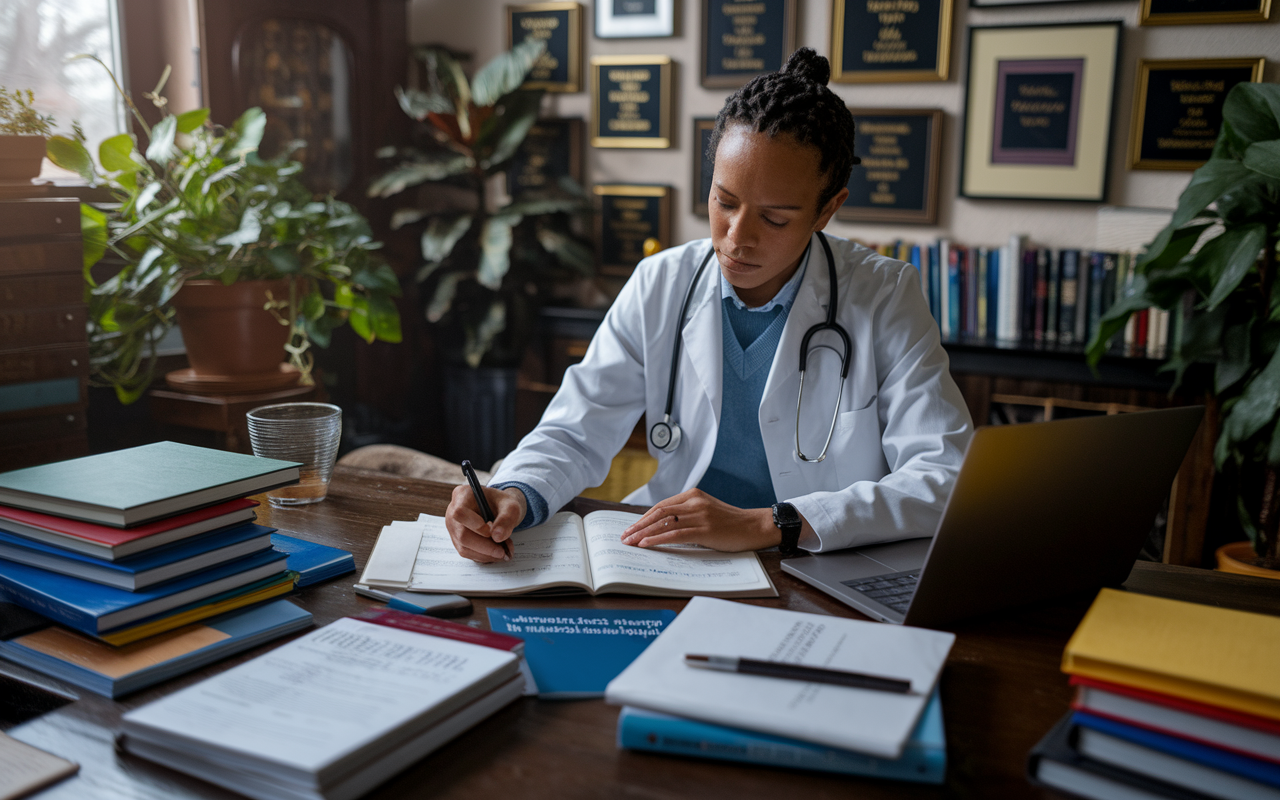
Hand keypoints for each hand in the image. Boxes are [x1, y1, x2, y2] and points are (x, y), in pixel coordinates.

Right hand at [445, 484, 526, 562]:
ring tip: (503, 552)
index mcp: (463, 495)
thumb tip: (497, 536)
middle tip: (502, 552)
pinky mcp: (458, 540)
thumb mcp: (510, 506)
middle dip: (484, 546)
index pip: (460, 513)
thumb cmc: (502, 504)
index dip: (475, 525)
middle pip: (462, 534)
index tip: (492, 532)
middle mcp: (452, 512)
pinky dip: (483, 556)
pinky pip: (467, 552)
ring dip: (485, 554)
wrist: (500, 508)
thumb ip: (507, 518)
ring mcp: (453, 527)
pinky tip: (495, 553)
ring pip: (464, 547)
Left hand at [619, 488, 782, 551]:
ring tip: (630, 542)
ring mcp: (700, 515)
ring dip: (643, 533)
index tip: (631, 527)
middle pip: (658, 513)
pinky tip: (646, 544)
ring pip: (664, 523)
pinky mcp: (705, 530)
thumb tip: (664, 527)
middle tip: (625, 536)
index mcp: (693, 495)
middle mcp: (694, 502)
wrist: (755, 526)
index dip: (643, 518)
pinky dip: (657, 539)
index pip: (661, 506)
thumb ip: (688, 514)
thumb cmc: (732, 523)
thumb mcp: (707, 511)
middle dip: (638, 525)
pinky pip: (675, 534)